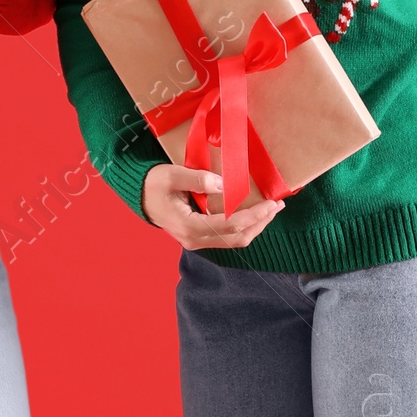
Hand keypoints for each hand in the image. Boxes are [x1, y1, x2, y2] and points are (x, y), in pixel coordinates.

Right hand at [141, 162, 284, 250]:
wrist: (139, 196)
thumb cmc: (152, 184)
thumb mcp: (172, 175)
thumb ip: (198, 179)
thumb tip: (224, 185)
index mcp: (190, 227)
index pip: (231, 224)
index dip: (255, 215)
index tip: (272, 203)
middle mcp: (195, 240)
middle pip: (237, 237)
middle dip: (260, 222)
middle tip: (277, 205)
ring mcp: (197, 241)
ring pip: (234, 240)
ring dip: (255, 227)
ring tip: (271, 210)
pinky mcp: (199, 237)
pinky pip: (227, 237)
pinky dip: (244, 227)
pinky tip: (253, 215)